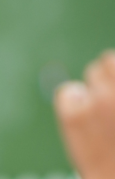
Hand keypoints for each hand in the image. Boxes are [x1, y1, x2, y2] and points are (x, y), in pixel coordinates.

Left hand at [55, 51, 114, 178]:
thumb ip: (114, 93)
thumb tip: (106, 63)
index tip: (113, 93)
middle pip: (108, 60)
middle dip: (109, 76)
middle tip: (110, 101)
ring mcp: (101, 101)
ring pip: (91, 73)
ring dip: (94, 88)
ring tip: (102, 113)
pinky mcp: (74, 115)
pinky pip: (68, 91)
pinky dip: (72, 100)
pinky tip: (82, 117)